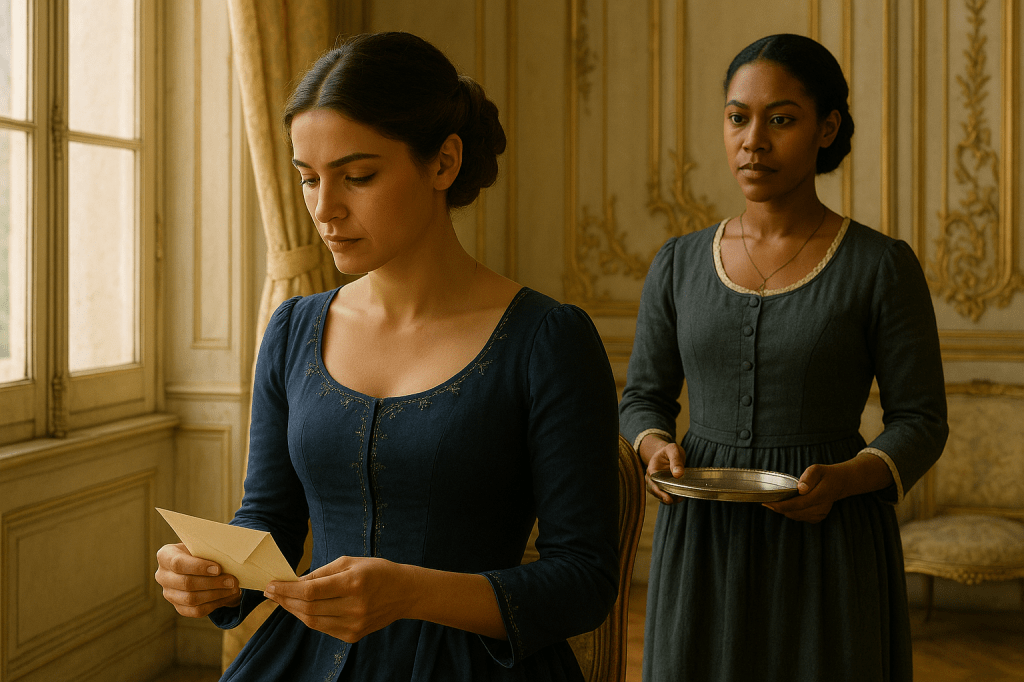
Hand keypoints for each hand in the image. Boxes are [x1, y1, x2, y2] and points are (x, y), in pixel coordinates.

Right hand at [155, 542, 240, 616]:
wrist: (200, 564)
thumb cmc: (202, 550)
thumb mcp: (202, 545)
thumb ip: (209, 549)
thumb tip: (229, 555)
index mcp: (165, 556)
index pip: (178, 563)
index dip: (198, 567)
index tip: (218, 568)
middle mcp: (163, 576)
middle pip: (186, 583)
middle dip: (212, 583)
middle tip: (232, 581)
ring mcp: (169, 594)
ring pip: (191, 599)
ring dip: (216, 594)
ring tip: (233, 589)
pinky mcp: (179, 607)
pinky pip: (196, 611)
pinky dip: (214, 604)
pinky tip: (228, 596)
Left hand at [264, 556, 406, 642]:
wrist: (404, 593)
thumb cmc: (376, 571)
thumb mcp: (350, 562)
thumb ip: (322, 573)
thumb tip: (295, 582)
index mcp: (353, 583)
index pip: (310, 591)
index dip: (287, 589)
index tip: (271, 585)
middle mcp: (354, 607)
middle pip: (308, 608)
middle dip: (285, 600)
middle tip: (271, 592)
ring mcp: (354, 624)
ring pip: (312, 621)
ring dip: (293, 610)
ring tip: (282, 600)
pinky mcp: (353, 636)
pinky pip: (323, 628)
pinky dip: (309, 618)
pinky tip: (302, 608)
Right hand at [639, 435, 685, 504]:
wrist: (668, 453)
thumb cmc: (670, 451)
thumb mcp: (673, 450)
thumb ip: (676, 460)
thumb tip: (678, 474)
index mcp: (652, 469)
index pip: (654, 482)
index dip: (660, 491)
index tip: (668, 497)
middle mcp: (651, 478)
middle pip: (655, 491)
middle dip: (663, 497)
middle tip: (672, 501)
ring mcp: (656, 483)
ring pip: (660, 495)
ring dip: (669, 499)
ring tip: (680, 498)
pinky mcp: (662, 487)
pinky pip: (665, 495)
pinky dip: (671, 498)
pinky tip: (679, 497)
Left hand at [763, 464, 844, 522]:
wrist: (840, 483)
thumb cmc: (825, 474)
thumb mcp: (817, 469)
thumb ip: (809, 477)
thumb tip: (801, 489)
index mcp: (821, 495)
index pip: (797, 504)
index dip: (780, 505)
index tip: (766, 502)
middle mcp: (821, 508)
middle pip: (795, 512)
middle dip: (779, 508)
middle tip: (766, 502)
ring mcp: (820, 514)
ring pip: (796, 516)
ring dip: (785, 511)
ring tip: (775, 502)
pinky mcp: (818, 517)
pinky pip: (801, 517)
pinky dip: (792, 512)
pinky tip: (788, 505)